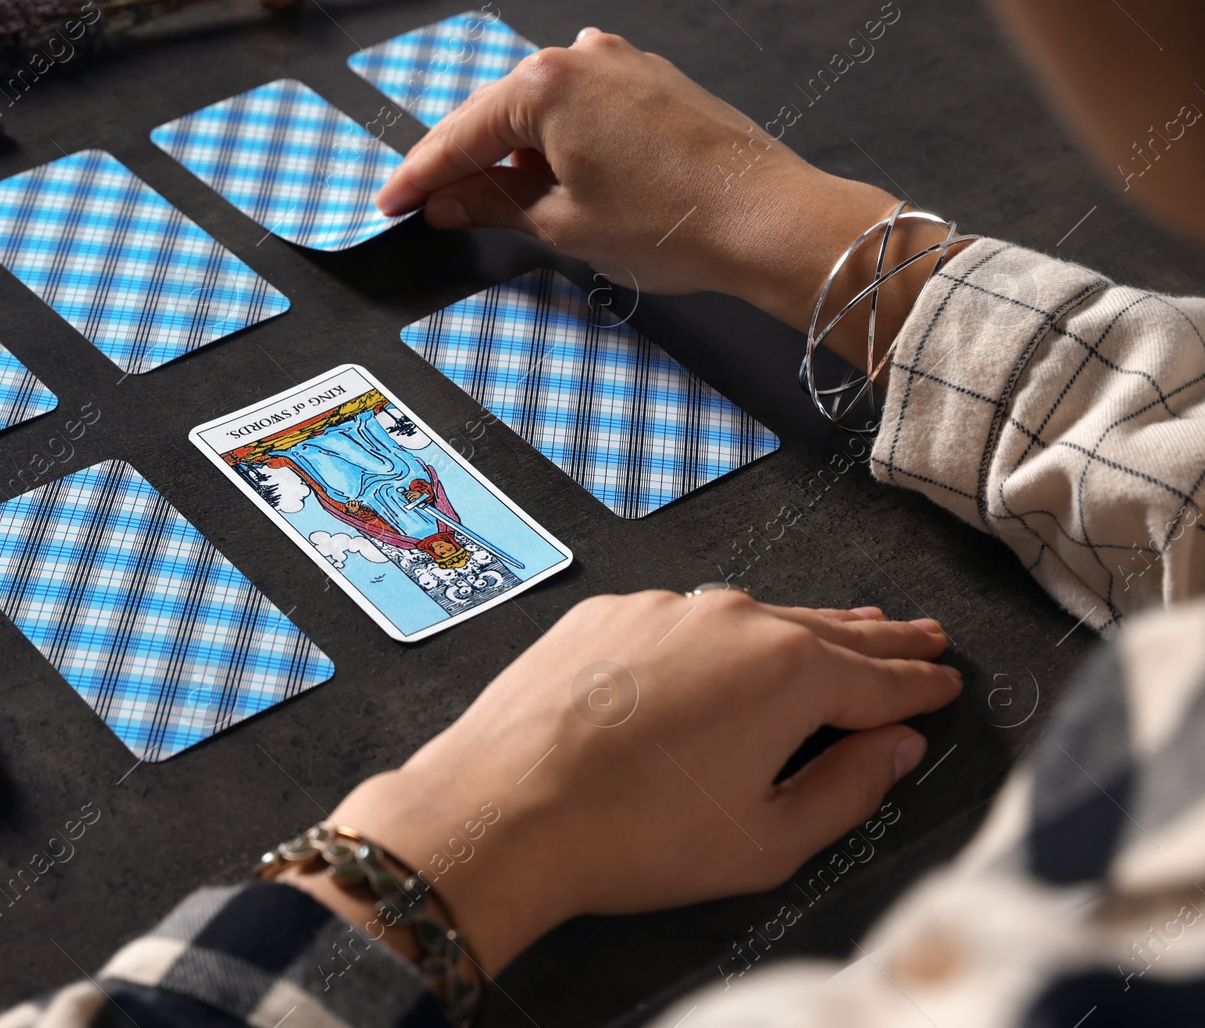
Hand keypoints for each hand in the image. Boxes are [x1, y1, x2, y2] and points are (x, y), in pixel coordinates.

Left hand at [287, 591, 958, 975]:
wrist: (503, 805)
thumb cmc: (628, 834)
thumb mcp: (766, 841)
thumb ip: (848, 790)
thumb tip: (894, 750)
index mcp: (786, 672)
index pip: (879, 680)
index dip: (920, 685)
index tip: (945, 682)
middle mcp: (731, 620)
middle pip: (827, 632)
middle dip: (881, 640)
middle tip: (923, 637)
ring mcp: (664, 608)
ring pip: (757, 615)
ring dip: (806, 627)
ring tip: (848, 627)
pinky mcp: (608, 612)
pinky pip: (684, 617)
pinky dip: (719, 633)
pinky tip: (729, 647)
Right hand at [374, 29, 957, 367]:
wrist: (766, 220)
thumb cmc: (668, 223)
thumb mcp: (562, 224)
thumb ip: (492, 206)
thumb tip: (448, 204)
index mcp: (545, 84)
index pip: (461, 134)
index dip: (420, 176)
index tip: (391, 203)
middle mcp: (581, 56)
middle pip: (496, 113)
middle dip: (461, 161)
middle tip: (425, 203)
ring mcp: (622, 63)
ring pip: (540, 109)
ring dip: (509, 152)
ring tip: (483, 200)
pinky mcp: (653, 82)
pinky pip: (581, 108)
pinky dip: (554, 142)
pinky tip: (544, 177)